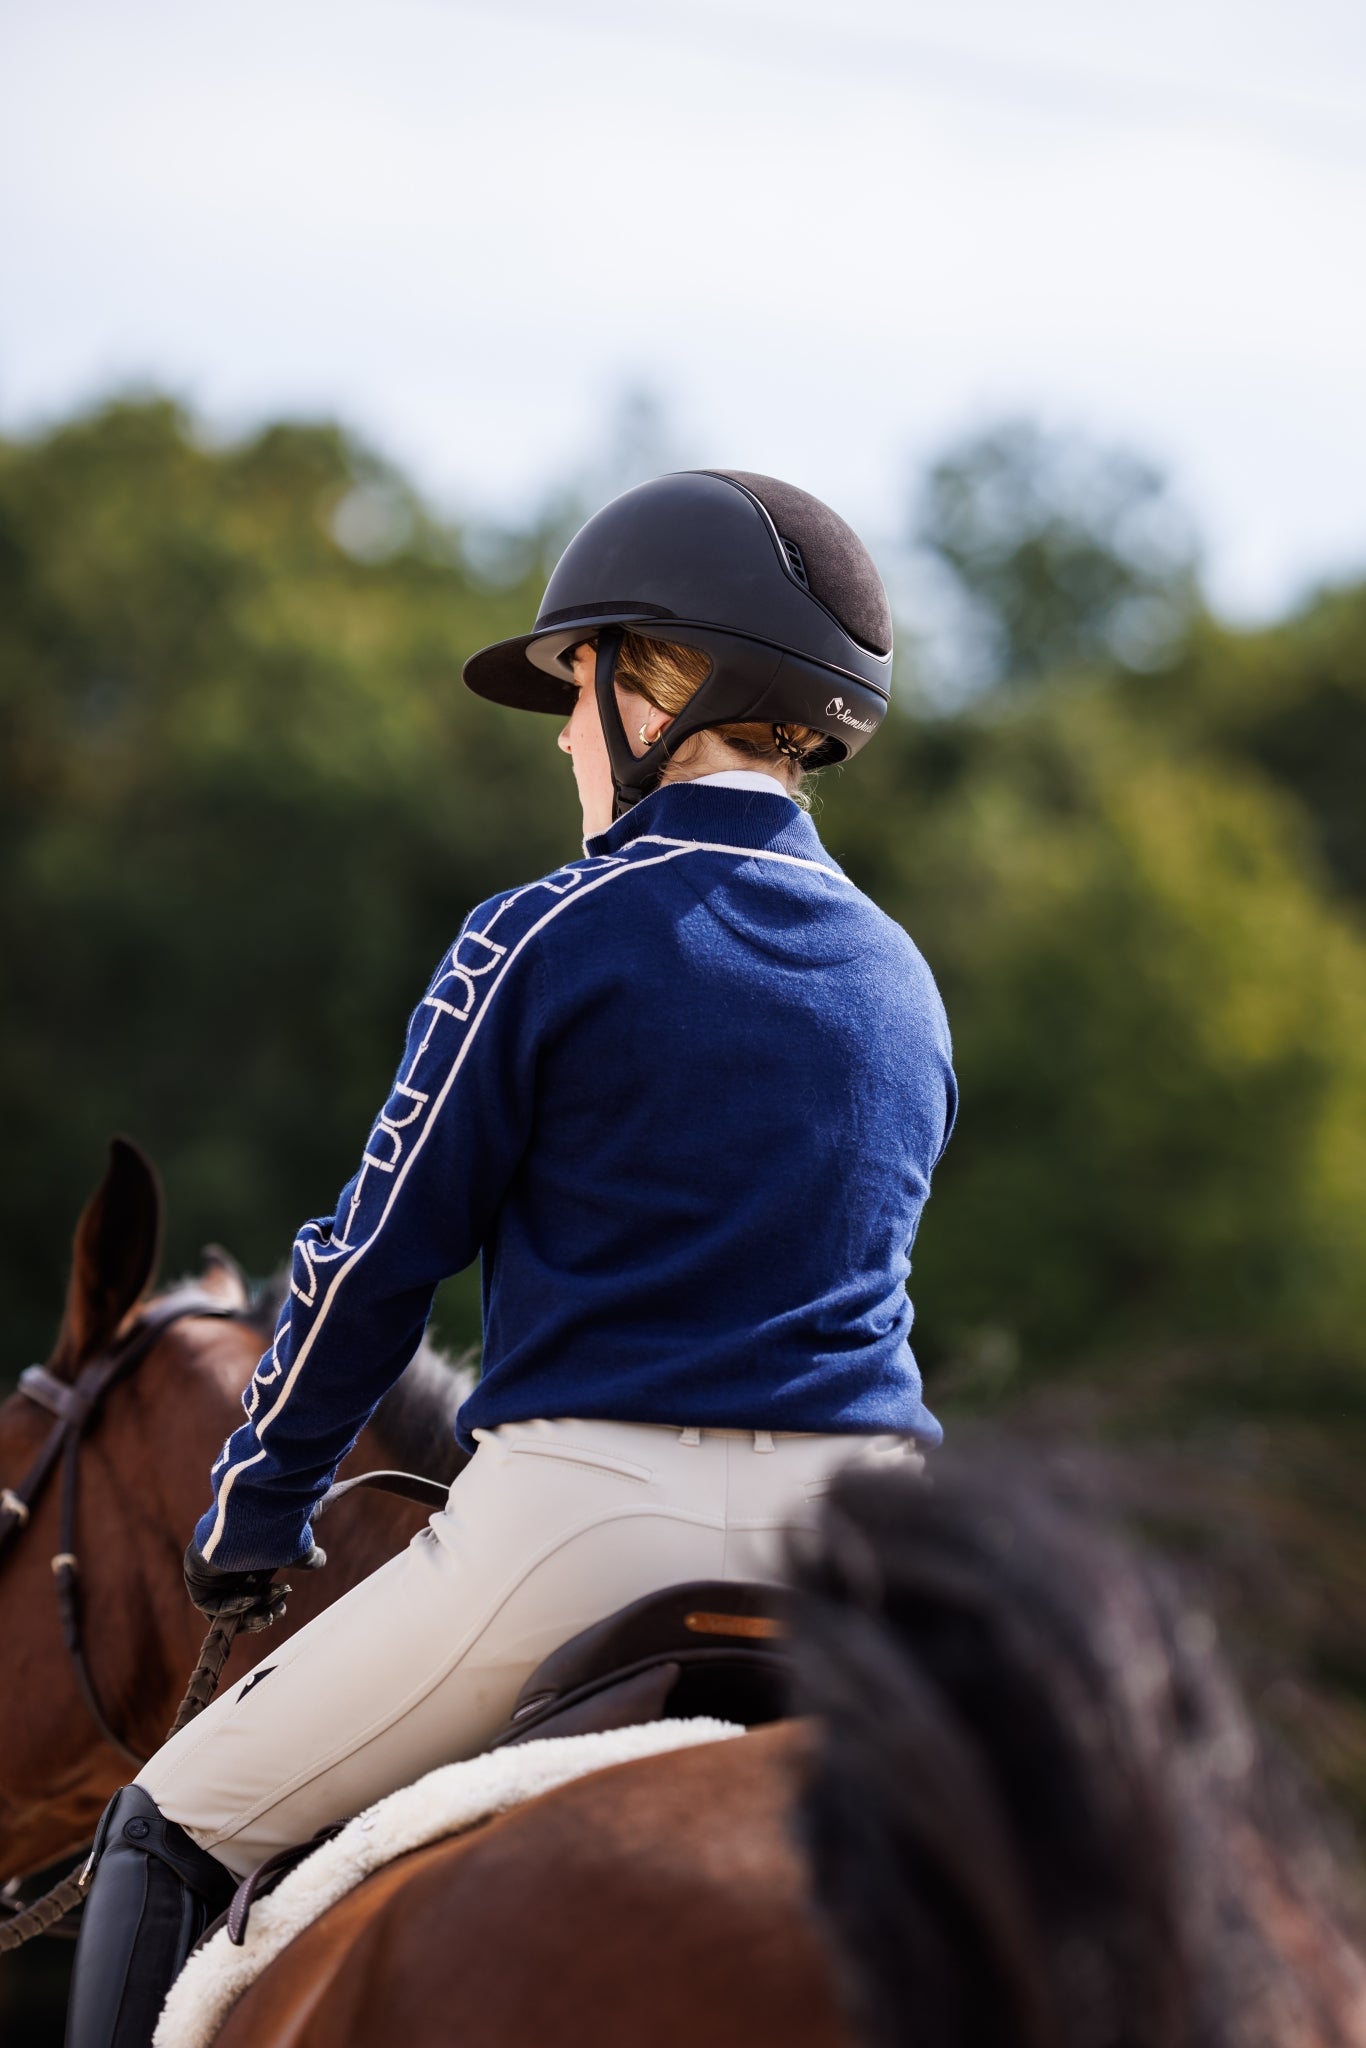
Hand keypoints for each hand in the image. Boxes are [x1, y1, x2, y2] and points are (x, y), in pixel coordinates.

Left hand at [182, 1540, 326, 1632]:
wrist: (249, 1524)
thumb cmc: (274, 1532)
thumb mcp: (296, 1547)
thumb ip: (307, 1555)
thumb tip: (320, 1559)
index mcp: (250, 1555)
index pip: (256, 1587)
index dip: (269, 1602)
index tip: (282, 1605)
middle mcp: (228, 1563)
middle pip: (242, 1600)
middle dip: (262, 1612)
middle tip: (276, 1612)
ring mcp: (211, 1571)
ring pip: (227, 1606)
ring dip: (248, 1614)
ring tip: (265, 1612)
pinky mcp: (197, 1578)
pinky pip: (209, 1604)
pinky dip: (230, 1608)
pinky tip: (248, 1600)